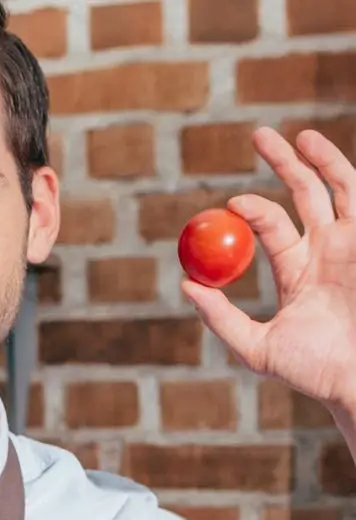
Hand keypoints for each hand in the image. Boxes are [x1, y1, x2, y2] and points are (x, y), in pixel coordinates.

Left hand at [184, 127, 355, 419]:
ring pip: (339, 186)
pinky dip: (345, 175)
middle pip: (305, 192)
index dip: (254, 210)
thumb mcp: (256, 347)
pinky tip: (326, 156)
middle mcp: (327, 249)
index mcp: (298, 270)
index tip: (233, 203)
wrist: (355, 378)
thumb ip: (221, 318)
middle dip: (283, 163)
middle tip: (259, 135)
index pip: (272, 227)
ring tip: (298, 135)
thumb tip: (186, 284)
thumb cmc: (311, 369)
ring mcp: (355, 242)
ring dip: (320, 157)